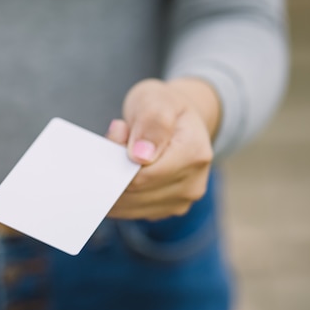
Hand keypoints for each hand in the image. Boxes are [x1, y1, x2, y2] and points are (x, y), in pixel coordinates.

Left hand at [107, 78, 220, 220]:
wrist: (179, 120)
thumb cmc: (164, 107)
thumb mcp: (156, 99)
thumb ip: (150, 122)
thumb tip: (140, 155)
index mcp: (195, 154)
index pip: (142, 174)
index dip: (119, 157)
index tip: (117, 132)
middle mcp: (193, 184)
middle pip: (134, 191)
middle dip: (115, 169)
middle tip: (117, 140)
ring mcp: (181, 201)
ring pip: (128, 205)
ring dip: (114, 181)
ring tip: (123, 154)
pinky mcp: (166, 210)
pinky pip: (129, 210)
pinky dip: (117, 193)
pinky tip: (122, 171)